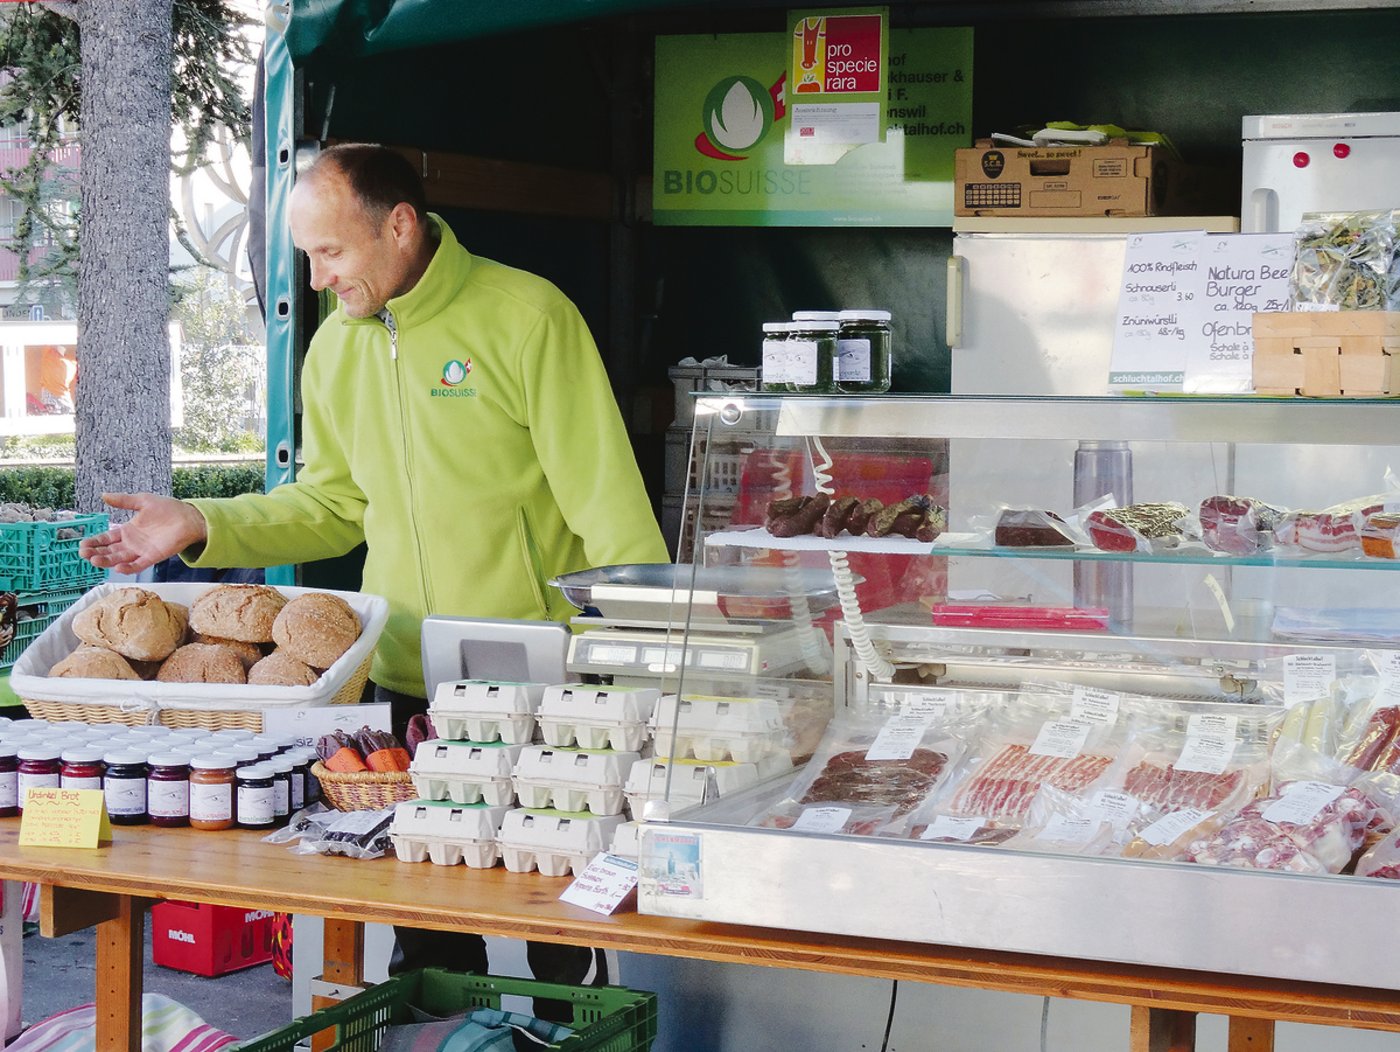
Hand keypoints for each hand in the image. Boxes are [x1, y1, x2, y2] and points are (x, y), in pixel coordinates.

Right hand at [79, 492, 208, 574]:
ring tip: (94, 560)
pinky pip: (138, 564)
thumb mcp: (142, 501)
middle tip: (83, 553)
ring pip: (120, 559)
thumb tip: (104, 495)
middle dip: (96, 552)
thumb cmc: (168, 508)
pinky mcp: (153, 556)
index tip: (82, 544)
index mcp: (127, 530)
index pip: (105, 538)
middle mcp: (132, 543)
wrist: (188, 517)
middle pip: (109, 551)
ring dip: (107, 561)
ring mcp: (141, 551)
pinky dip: (128, 567)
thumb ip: (124, 501)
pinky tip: (118, 567)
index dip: (94, 542)